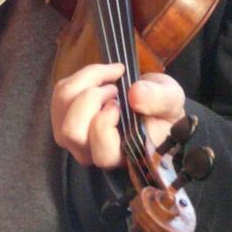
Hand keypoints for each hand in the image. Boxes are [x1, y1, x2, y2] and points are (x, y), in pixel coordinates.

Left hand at [51, 62, 186, 168]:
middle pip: (71, 132)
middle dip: (91, 99)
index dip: (105, 124)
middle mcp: (91, 152)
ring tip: (109, 78)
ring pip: (61, 111)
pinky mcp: (65, 118)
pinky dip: (79, 77)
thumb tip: (135, 93)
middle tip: (115, 88)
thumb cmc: (162, 111)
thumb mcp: (172, 101)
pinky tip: (101, 76)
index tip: (121, 103)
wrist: (151, 106)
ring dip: (84, 84)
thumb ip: (158, 99)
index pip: (101, 153)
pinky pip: (59, 96)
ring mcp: (74, 138)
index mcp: (120, 156)